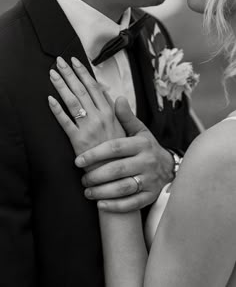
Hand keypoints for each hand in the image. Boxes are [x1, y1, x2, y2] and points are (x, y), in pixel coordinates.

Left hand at [48, 57, 124, 155]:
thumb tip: (110, 93)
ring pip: (73, 102)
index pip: (94, 87)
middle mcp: (100, 117)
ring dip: (62, 86)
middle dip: (70, 74)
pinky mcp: (78, 141)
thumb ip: (117, 110)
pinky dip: (57, 111)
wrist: (119, 173)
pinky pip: (66, 123)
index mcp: (110, 113)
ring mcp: (88, 128)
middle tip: (59, 61)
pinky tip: (50, 100)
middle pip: (82, 90)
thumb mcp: (125, 127)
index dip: (84, 73)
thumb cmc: (121, 151)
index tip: (75, 62)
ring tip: (53, 74)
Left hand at [76, 97, 174, 212]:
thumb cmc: (147, 147)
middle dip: (96, 175)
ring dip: (103, 192)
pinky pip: (132, 203)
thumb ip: (126, 117)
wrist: (168, 167)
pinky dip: (115, 206)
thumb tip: (117, 98)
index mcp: (141, 144)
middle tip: (82, 178)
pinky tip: (100, 205)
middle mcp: (147, 162)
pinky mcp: (150, 196)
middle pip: (117, 169)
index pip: (115, 148)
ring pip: (124, 188)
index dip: (95, 154)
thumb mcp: (139, 131)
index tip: (78, 160)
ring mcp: (150, 180)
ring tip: (88, 192)